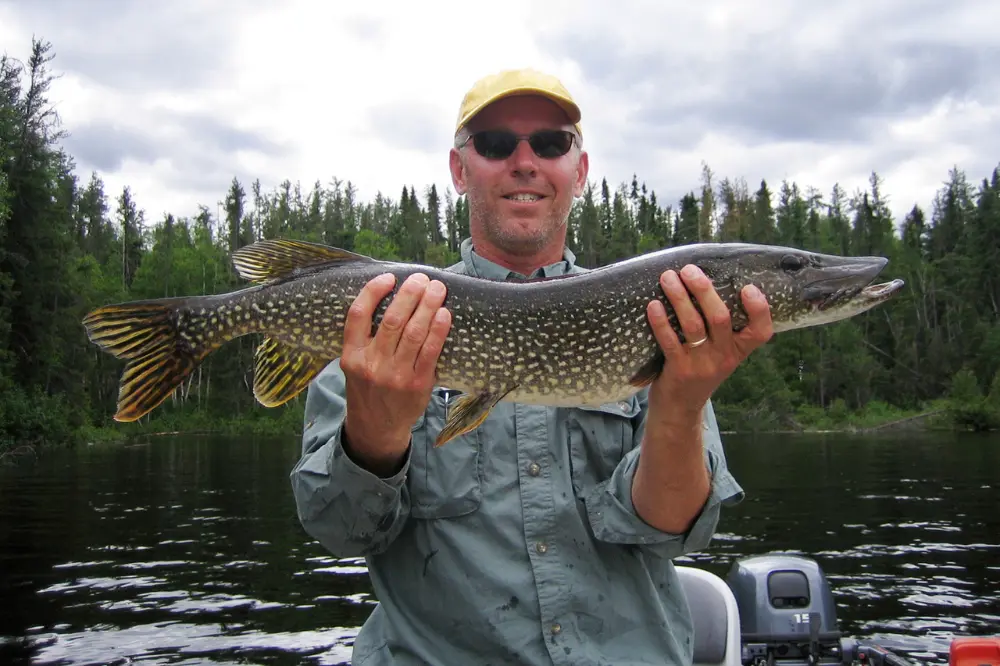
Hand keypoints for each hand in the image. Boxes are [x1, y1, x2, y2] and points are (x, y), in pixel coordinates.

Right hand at [340, 272, 451, 474]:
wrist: (376, 427)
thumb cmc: (368, 388)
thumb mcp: (354, 364)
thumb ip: (365, 337)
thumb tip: (391, 298)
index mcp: (351, 355)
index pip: (357, 315)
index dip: (373, 291)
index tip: (389, 277)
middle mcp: (371, 365)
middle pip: (391, 320)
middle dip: (410, 294)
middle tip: (422, 279)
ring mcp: (395, 376)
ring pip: (414, 332)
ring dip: (428, 306)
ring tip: (437, 289)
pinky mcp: (417, 386)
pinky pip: (430, 352)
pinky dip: (438, 330)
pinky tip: (444, 314)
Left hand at [646, 263, 772, 416]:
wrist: (680, 409)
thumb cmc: (700, 370)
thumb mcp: (720, 353)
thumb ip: (721, 328)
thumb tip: (706, 280)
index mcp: (738, 351)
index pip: (761, 332)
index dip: (759, 309)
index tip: (748, 287)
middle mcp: (723, 357)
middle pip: (720, 318)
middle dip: (704, 290)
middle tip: (690, 270)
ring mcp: (701, 364)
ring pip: (693, 325)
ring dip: (679, 298)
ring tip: (668, 277)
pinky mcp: (678, 370)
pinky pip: (669, 341)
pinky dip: (660, 321)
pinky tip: (653, 305)